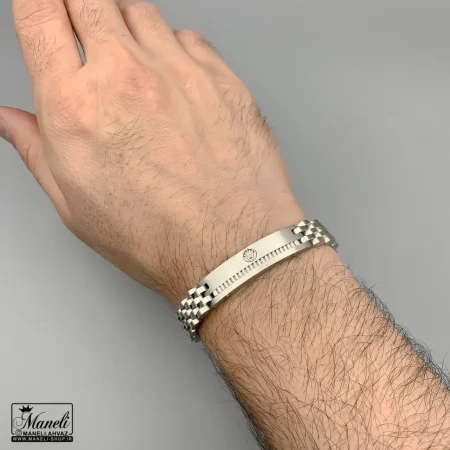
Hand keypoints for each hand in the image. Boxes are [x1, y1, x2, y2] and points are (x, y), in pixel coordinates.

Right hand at [1, 0, 303, 302]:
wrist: (232, 246)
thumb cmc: (159, 237)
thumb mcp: (76, 205)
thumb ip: (36, 150)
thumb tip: (10, 121)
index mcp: (76, 107)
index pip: (39, 13)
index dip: (36, 2)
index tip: (40, 8)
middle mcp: (125, 76)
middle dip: (77, 3)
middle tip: (81, 23)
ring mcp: (178, 72)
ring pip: (138, 10)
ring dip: (124, 22)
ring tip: (128, 58)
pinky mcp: (220, 78)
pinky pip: (187, 38)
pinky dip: (172, 46)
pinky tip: (172, 77)